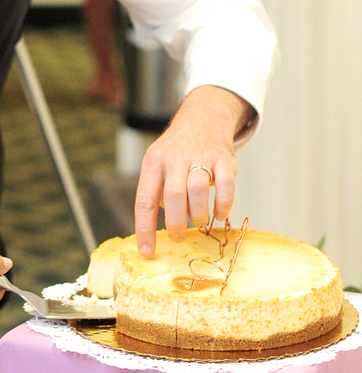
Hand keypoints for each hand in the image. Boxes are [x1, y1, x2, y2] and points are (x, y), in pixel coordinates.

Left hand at [134, 86, 253, 256]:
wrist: (202, 121)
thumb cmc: (176, 154)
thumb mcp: (158, 166)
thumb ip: (156, 193)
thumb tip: (155, 231)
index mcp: (153, 163)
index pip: (145, 199)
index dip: (145, 228)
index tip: (147, 251)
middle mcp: (175, 158)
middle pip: (173, 196)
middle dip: (176, 223)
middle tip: (178, 237)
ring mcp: (201, 157)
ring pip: (197, 190)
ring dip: (199, 214)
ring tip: (199, 220)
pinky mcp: (224, 159)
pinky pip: (226, 186)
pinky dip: (223, 205)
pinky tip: (220, 213)